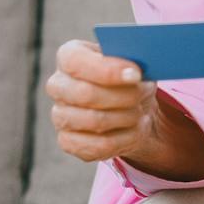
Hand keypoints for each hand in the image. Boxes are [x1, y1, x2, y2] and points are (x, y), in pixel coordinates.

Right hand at [46, 38, 203, 181]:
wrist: (128, 106)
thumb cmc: (128, 78)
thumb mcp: (132, 61)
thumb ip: (133, 59)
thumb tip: (144, 68)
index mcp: (69, 57)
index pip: (76, 61)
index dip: (107, 70)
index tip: (136, 74)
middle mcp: (57, 86)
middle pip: (86, 94)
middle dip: (124, 96)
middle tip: (145, 93)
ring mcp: (60, 116)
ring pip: (96, 121)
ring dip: (127, 117)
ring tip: (142, 111)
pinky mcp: (68, 142)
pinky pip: (98, 146)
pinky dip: (125, 138)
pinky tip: (136, 128)